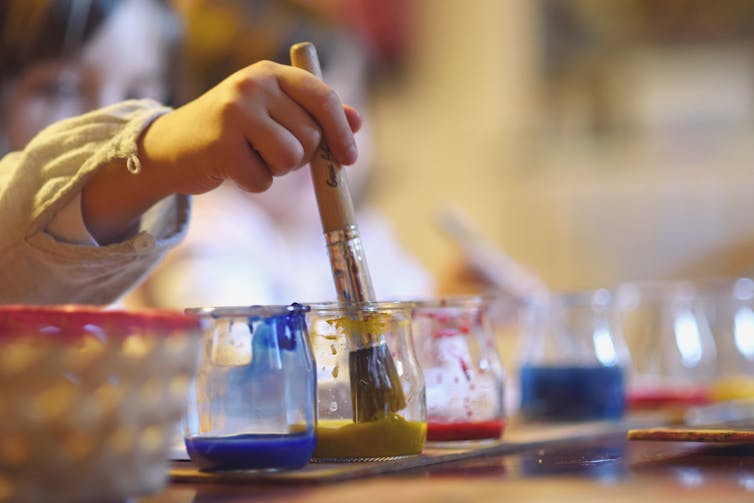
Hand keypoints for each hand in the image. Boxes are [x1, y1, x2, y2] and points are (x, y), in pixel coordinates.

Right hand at [82, 60, 361, 242]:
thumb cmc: (232, 131)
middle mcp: (253, 84)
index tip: (348, 159)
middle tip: (269, 151)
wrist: (171, 146)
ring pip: (290, 159)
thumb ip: (314, 113)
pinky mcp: (220, 144)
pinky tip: (233, 168)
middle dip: (299, 156)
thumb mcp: (274, 112)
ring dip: (276, 171)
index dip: (341, 131)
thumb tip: (357, 121)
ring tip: (252, 157)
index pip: (322, 98)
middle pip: (310, 137)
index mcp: (271, 73)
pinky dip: (254, 184)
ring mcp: (235, 112)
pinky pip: (263, 181)